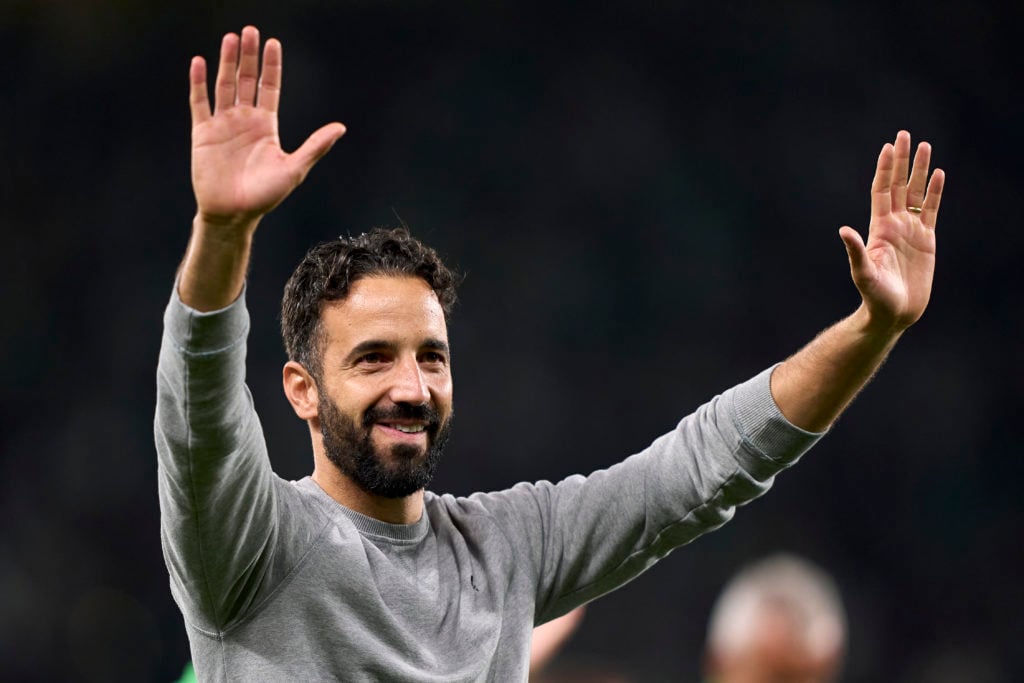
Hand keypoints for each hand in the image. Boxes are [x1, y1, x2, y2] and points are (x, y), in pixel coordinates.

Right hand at [189, 26, 345, 227]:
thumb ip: (316, 146)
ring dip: (227, 62)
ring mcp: (223, 124)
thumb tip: (341, 128)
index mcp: (266, 126)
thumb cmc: (265, 196)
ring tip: (230, 39)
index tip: (273, 42)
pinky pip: (200, 103)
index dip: (271, 66)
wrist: (234, 214)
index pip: (269, 87)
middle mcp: (245, 120)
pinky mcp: (203, 133)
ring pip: (224, 85)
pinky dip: (199, 83)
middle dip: (248, 56)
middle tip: (250, 31)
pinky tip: (200, 62)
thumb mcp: (295, 169)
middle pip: (246, 80)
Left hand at [839, 130, 944, 331]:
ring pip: (917, 193)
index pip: (882, 191)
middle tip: (905, 134)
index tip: (888, 147)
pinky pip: (931, 211)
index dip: (885, 169)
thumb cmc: (875, 296)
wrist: (894, 312)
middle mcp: (894, 224)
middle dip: (902, 161)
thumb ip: (855, 251)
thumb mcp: (863, 273)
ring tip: (926, 146)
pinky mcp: (927, 241)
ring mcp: (911, 231)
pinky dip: (935, 193)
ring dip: (921, 171)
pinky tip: (939, 175)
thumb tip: (843, 230)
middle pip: (899, 185)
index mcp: (879, 228)